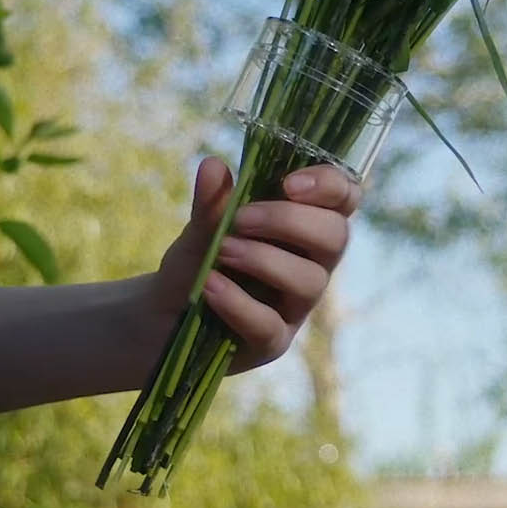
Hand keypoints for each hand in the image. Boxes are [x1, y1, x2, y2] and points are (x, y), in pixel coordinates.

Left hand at [154, 157, 360, 372]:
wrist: (162, 313)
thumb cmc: (198, 260)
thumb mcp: (202, 225)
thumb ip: (212, 201)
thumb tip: (213, 165)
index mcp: (304, 225)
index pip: (344, 198)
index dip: (329, 185)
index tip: (289, 183)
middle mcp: (311, 263)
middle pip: (335, 237)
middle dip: (289, 221)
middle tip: (240, 219)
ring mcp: (295, 306)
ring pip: (309, 280)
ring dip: (263, 259)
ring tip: (221, 251)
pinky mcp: (272, 341)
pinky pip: (270, 324)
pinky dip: (238, 302)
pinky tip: (210, 286)